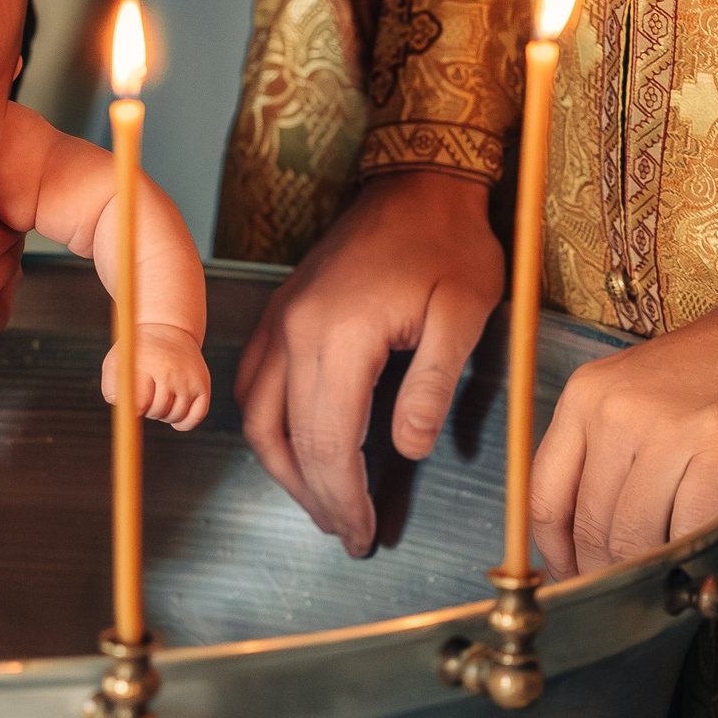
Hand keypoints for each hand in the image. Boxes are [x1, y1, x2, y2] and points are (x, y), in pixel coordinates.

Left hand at [101, 322, 211, 429]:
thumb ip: (112, 388)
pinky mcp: (203, 386)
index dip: (134, 407)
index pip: (141, 403)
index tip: (133, 397)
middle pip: (158, 411)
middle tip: (147, 394)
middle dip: (148, 410)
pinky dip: (183, 423)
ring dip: (164, 414)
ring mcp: (191, 379)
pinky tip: (174, 412)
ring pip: (175, 416)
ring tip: (159, 397)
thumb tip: (126, 410)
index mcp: (150, 363)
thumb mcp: (117, 361)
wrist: (169, 330)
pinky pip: (195, 418)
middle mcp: (173, 372)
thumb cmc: (138, 352)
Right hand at [236, 172, 503, 554]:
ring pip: (257, 416)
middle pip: (287, 438)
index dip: (344, 497)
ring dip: (284, 468)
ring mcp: (280, 321)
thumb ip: (433, 385)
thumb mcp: (463, 313)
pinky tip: (297, 447)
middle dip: (316, 496)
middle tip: (348, 534)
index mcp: (339, 335)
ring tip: (322, 502)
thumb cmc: (448, 245)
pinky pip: (254, 384)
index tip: (364, 534)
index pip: (328, 441)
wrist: (416, 183)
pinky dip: (269, 428)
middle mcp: (295, 331)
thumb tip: (405, 449)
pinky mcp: (281, 314)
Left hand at [531, 277, 717, 576]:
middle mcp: (615, 411)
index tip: (571, 579)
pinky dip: (696, 558)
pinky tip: (702, 562)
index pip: (546, 496)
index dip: (556, 553)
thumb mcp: (636, 396)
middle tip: (625, 598)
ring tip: (666, 582)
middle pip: (591, 523)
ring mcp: (668, 429)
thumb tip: (585, 542)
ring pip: (637, 534)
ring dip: (652, 571)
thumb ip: (604, 457)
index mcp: (584, 397)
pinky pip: (691, 530)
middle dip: (606, 572)